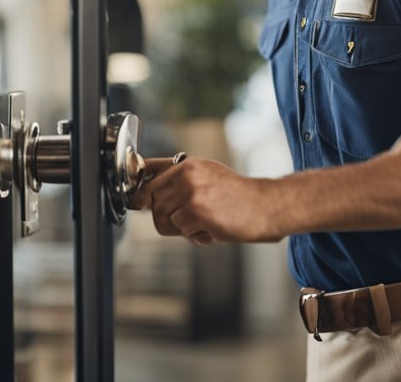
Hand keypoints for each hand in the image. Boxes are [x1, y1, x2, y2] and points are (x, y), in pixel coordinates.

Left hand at [129, 157, 279, 244]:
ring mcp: (190, 191)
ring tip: (205, 222)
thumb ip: (180, 182)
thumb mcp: (208, 177)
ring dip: (182, 228)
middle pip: (152, 202)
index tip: (134, 201)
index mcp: (187, 164)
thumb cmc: (238, 196)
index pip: (149, 172)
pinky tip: (213, 229)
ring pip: (164, 219)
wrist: (266, 206)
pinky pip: (181, 230)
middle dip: (167, 217)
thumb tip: (145, 197)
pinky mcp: (197, 210)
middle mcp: (186, 174)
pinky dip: (196, 236)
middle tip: (190, 220)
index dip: (138, 190)